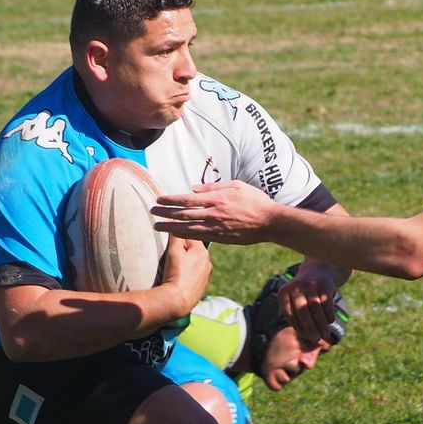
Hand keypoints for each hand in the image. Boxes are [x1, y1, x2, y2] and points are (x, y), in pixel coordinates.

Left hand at [153, 180, 278, 243]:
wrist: (270, 221)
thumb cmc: (255, 200)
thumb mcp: (236, 185)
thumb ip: (213, 186)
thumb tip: (193, 188)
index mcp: (217, 199)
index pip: (188, 199)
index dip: (171, 199)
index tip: (159, 199)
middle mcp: (214, 214)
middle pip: (184, 214)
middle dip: (166, 213)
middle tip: (151, 213)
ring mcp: (217, 228)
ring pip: (189, 228)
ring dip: (171, 227)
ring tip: (157, 227)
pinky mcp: (222, 238)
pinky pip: (200, 237)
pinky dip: (186, 236)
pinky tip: (176, 235)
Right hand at [160, 235, 212, 314]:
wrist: (177, 301)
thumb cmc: (175, 274)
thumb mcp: (173, 251)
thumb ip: (176, 235)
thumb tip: (176, 220)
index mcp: (202, 251)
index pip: (191, 236)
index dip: (179, 235)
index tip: (171, 238)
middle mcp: (208, 262)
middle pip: (193, 250)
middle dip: (183, 250)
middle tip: (170, 255)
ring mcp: (206, 276)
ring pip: (194, 263)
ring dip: (186, 263)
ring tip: (175, 268)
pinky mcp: (201, 287)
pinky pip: (194, 275)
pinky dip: (187, 275)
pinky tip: (180, 278)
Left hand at [280, 264, 340, 344]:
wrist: (318, 269)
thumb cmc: (304, 293)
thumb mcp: (296, 301)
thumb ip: (298, 318)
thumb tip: (308, 336)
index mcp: (284, 292)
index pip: (290, 314)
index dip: (299, 327)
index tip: (307, 336)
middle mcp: (295, 286)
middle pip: (303, 311)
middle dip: (310, 327)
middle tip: (316, 339)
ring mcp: (310, 283)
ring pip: (315, 308)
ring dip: (321, 324)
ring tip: (325, 335)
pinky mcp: (324, 283)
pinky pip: (326, 303)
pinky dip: (328, 314)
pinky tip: (330, 321)